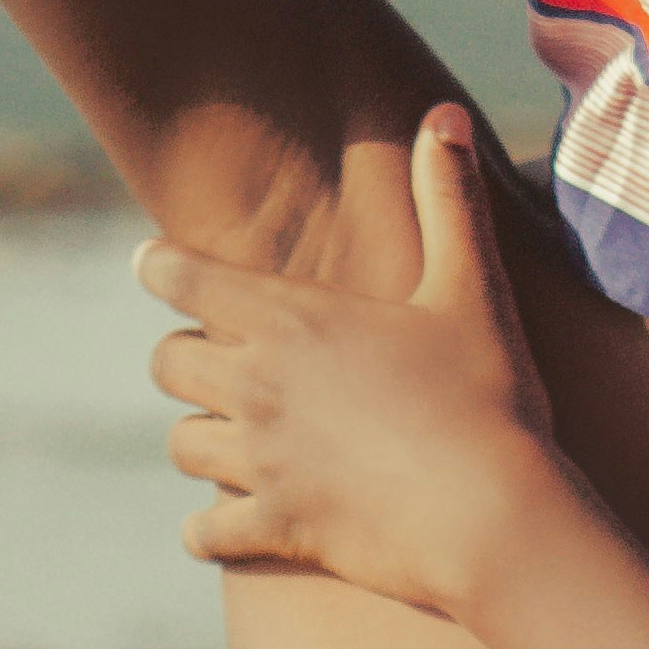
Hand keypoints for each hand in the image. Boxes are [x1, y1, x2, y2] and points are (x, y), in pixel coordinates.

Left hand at [146, 106, 561, 620]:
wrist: (495, 512)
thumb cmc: (490, 395)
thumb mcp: (473, 288)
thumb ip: (450, 199)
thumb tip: (444, 115)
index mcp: (291, 317)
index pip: (181, 275)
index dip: (160, 266)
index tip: (153, 263)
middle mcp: (257, 384)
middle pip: (165, 362)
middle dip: (182, 360)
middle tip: (214, 367)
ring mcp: (260, 460)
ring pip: (179, 445)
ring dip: (199, 440)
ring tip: (230, 444)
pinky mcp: (275, 527)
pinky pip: (203, 533)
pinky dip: (209, 531)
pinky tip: (227, 527)